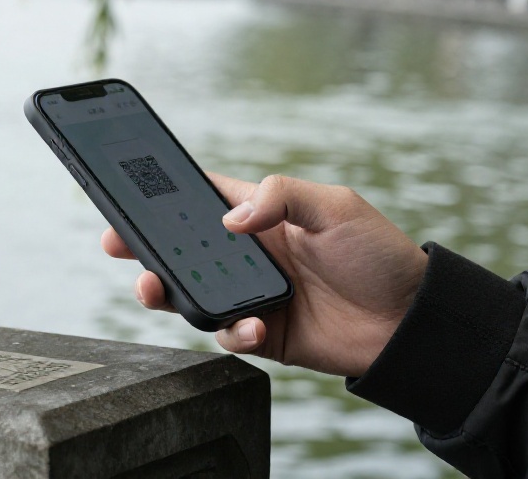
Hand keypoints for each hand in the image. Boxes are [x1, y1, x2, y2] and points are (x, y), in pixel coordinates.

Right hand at [101, 172, 428, 377]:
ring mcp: (253, 294)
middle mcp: (251, 253)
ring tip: (153, 288)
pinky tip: (252, 324)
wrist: (410, 322)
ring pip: (191, 293)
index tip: (127, 194)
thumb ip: (281, 197)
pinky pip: (227, 333)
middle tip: (116, 243)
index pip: (204, 197)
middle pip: (183, 247)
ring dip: (166, 291)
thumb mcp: (335, 206)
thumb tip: (230, 219)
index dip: (164, 194)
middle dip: (145, 246)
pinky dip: (230, 330)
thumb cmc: (379, 254)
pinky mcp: (263, 333)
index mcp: (264, 214)